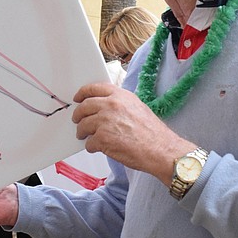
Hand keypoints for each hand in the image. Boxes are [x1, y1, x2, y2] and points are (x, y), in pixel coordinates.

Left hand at [72, 83, 195, 184]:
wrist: (160, 149)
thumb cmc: (152, 133)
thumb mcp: (137, 107)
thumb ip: (119, 104)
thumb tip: (103, 108)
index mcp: (120, 96)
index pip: (94, 88)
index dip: (83, 93)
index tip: (78, 98)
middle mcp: (111, 105)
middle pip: (84, 107)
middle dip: (78, 115)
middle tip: (78, 121)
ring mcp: (105, 121)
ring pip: (83, 125)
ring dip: (83, 133)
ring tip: (87, 138)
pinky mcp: (102, 138)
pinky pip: (89, 142)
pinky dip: (92, 147)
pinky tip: (99, 148)